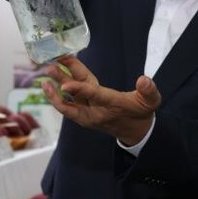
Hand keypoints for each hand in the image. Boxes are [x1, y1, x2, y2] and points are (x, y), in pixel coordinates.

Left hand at [40, 55, 160, 145]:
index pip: (95, 96)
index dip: (80, 89)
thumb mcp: (152, 101)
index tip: (65, 84)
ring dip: (56, 88)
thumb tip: (144, 80)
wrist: (135, 131)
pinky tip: (47, 84)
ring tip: (46, 72)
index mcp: (114, 105)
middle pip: (78, 96)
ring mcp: (88, 115)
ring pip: (69, 101)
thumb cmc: (142, 111)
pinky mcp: (83, 115)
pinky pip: (67, 107)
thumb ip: (149, 90)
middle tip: (51, 67)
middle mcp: (97, 112)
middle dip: (63, 81)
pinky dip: (56, 97)